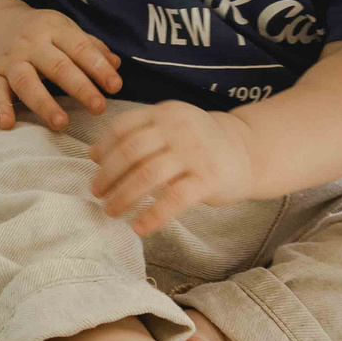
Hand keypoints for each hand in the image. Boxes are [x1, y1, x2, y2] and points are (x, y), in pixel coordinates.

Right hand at [0, 8, 121, 129]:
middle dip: (79, 87)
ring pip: (26, 81)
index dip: (99, 67)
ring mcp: (11, 59)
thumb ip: (90, 47)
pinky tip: (7, 124)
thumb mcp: (65, 31)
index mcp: (54, 29)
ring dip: (44, 103)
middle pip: (57, 66)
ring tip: (61, 123)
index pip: (80, 48)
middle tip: (99, 108)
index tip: (115, 87)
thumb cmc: (41, 33)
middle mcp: (31, 43)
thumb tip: (116, 64)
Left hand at [89, 102, 258, 235]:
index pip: (123, 127)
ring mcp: (194, 153)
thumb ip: (137, 134)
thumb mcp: (171, 127)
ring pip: (147, 176)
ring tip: (111, 211)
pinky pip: (173, 200)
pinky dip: (151, 216)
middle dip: (108, 176)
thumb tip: (93, 153)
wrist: (248, 150)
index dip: (103, 148)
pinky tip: (138, 227)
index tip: (94, 167)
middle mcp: (178, 128)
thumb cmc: (200, 142)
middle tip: (97, 194)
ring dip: (123, 197)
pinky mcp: (208, 179)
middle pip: (130, 152)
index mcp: (165, 113)